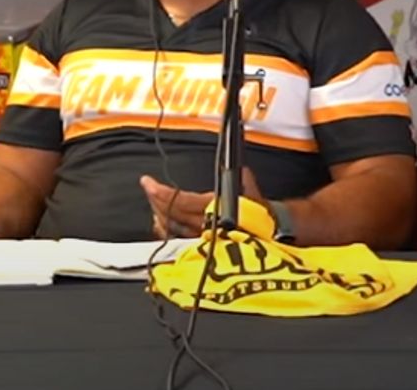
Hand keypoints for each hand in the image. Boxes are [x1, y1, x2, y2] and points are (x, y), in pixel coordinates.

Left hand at [140, 169, 263, 239]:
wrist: (268, 233)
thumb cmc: (258, 212)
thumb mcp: (251, 189)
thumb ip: (241, 177)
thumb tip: (236, 167)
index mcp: (216, 209)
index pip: (182, 201)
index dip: (163, 193)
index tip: (148, 183)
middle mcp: (207, 226)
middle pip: (173, 215)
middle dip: (157, 200)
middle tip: (148, 188)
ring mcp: (202, 240)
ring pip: (173, 229)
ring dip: (159, 214)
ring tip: (153, 201)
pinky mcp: (201, 248)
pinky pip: (178, 241)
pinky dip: (166, 232)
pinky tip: (159, 223)